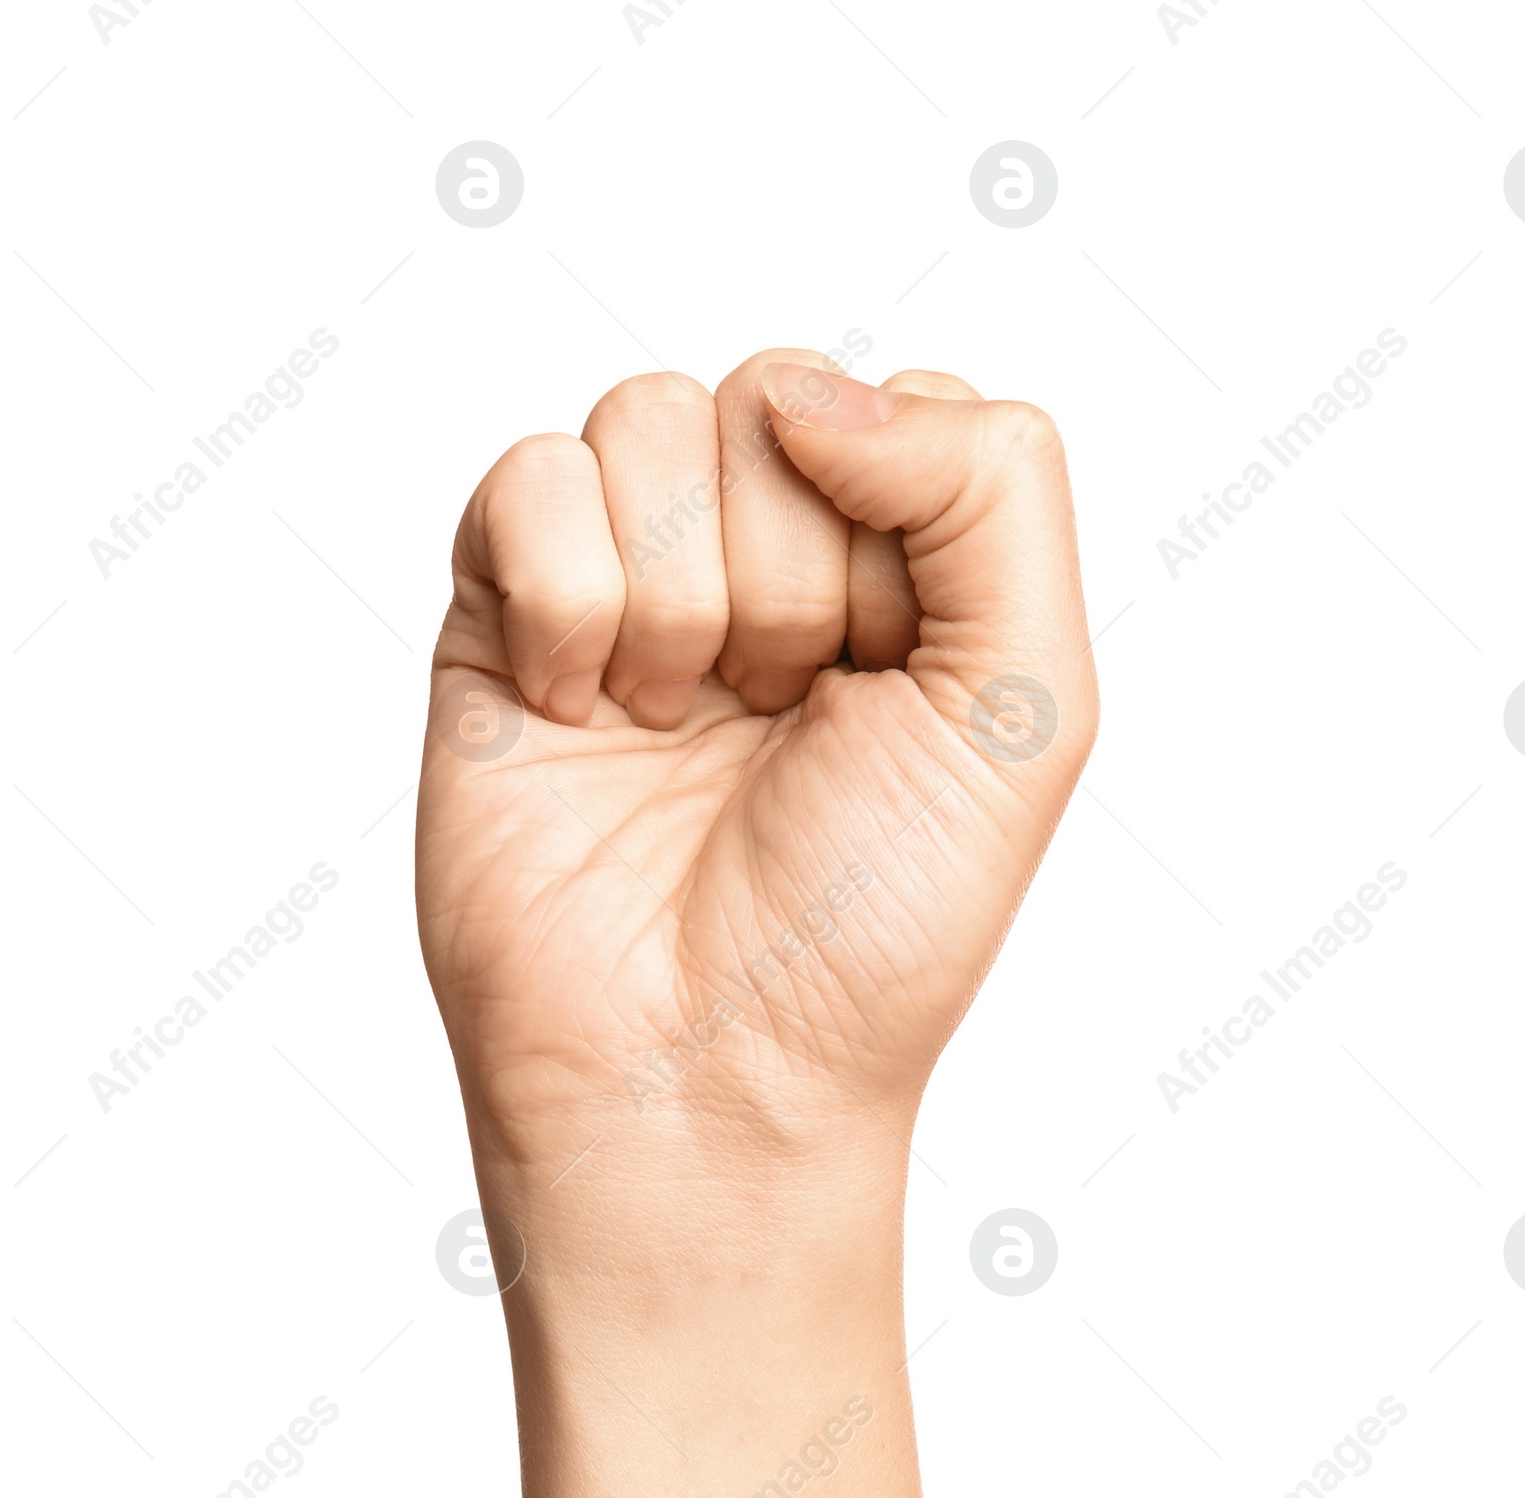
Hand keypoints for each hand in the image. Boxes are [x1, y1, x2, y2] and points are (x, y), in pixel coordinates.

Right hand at [416, 347, 1096, 1196]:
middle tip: (777, 721)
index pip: (901, 409)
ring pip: (645, 418)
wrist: (702, 1078)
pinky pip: (526, 481)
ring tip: (676, 721)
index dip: (897, 540)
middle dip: (791, 579)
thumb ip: (991, 490)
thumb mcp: (1023, 707)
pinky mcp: (501, 621)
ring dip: (679, 592)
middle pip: (771, 399)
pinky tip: (583, 711)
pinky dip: (567, 599)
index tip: (882, 686)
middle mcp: (760, 562)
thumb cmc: (867, 926)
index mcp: (896, 576)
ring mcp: (627, 585)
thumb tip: (810, 392)